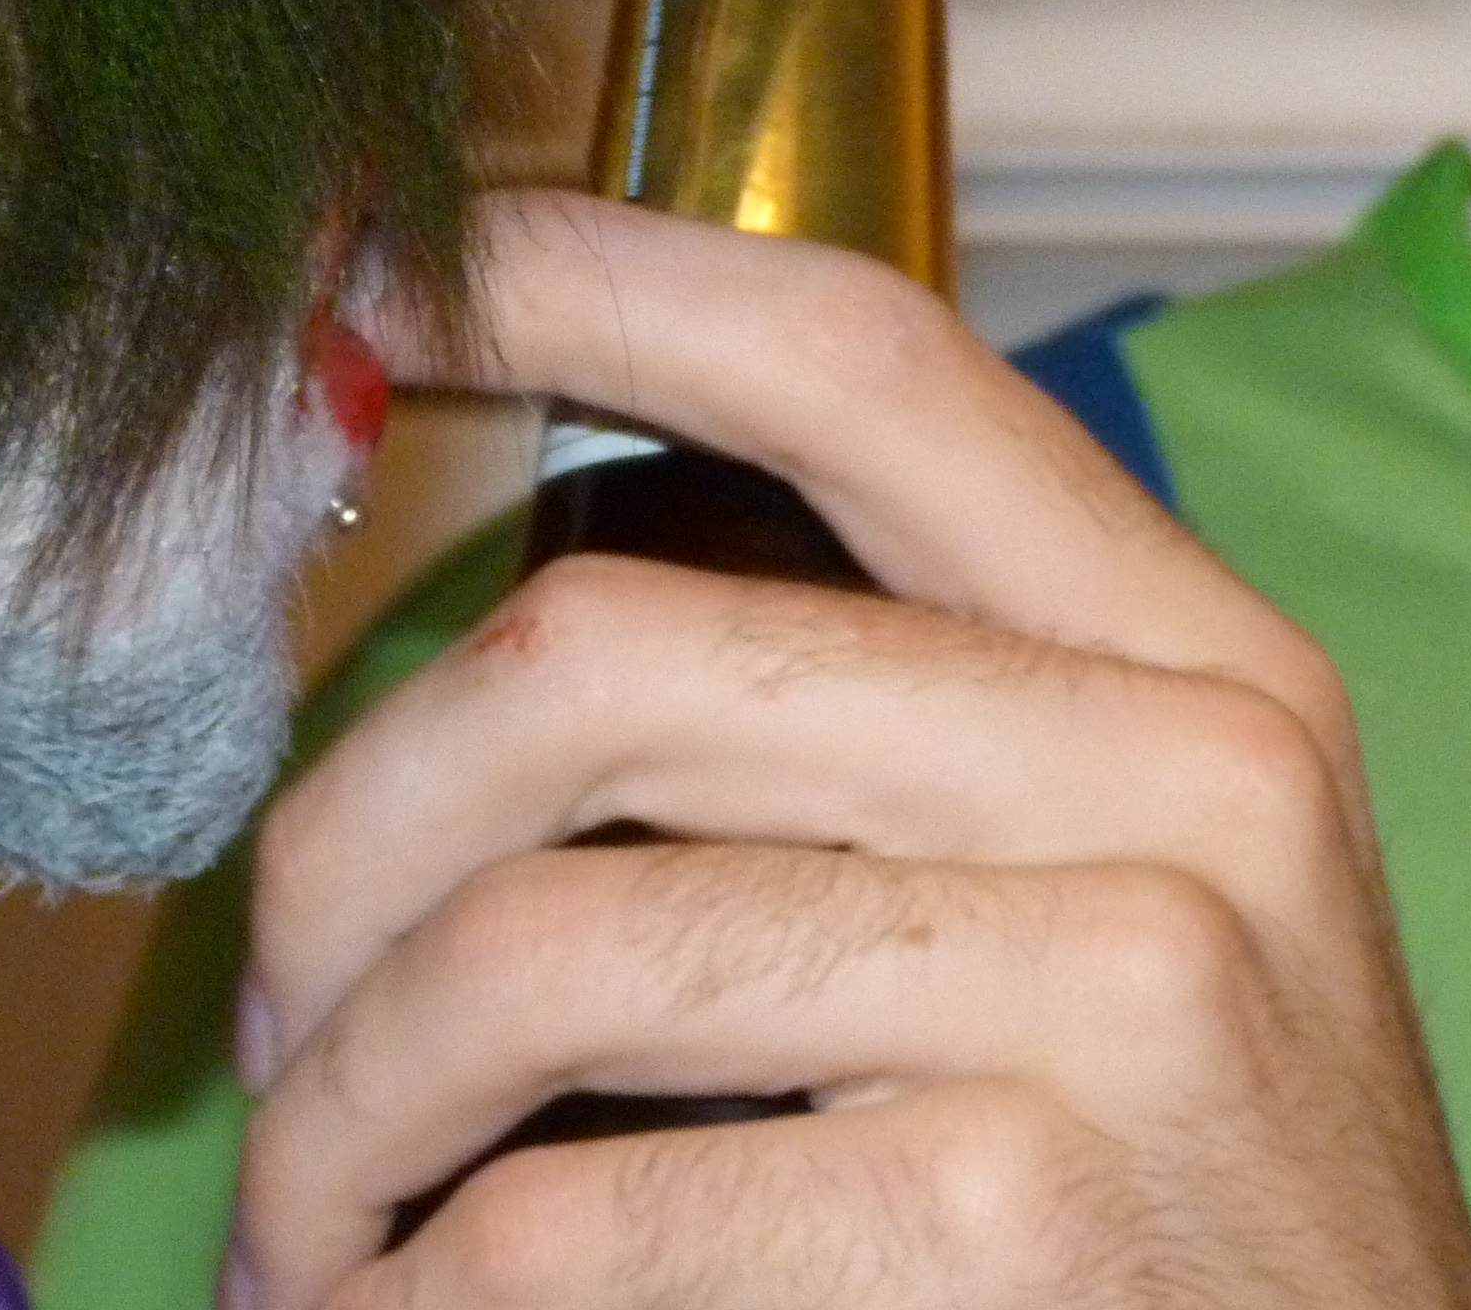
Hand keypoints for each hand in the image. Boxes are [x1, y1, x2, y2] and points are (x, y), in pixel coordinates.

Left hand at [228, 190, 1470, 1309]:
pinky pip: (562, 1223)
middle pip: (594, 658)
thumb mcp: (1116, 922)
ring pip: (530, 950)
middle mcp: (1188, 778)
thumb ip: (881, 748)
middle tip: (274, 1021)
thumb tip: (502, 665)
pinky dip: (413, 1302)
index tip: (358, 264)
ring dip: (341, 1121)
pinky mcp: (1012, 1222)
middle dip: (342, 847)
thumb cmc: (1182, 1241)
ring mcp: (1116, 992)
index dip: (579, 274)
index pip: (855, 358)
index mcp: (1196, 664)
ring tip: (307, 1227)